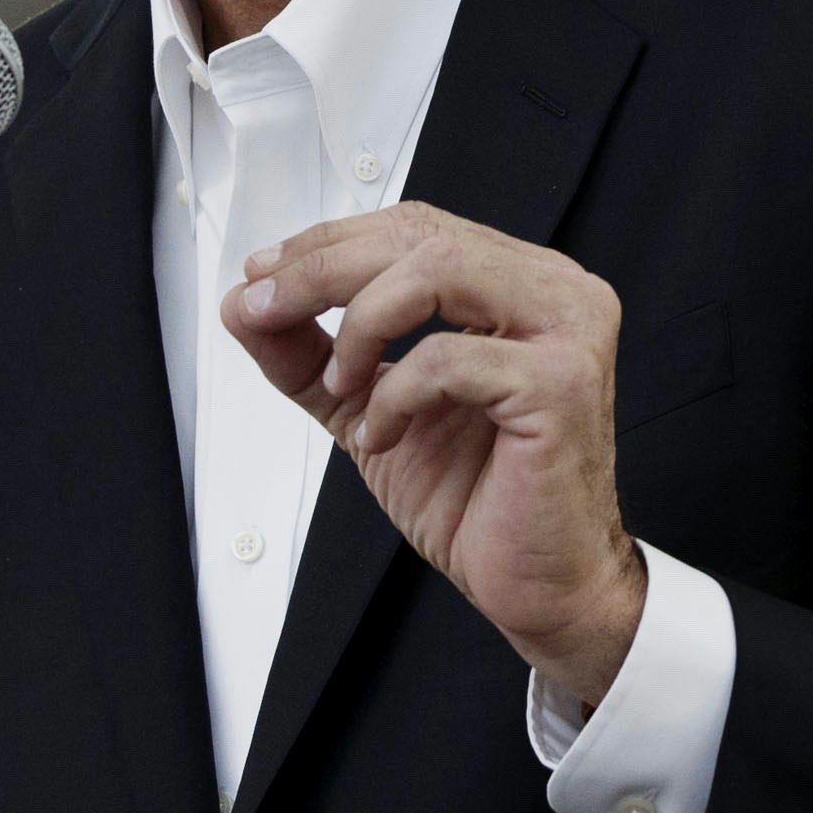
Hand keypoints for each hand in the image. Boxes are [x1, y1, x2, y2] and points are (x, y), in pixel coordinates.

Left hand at [222, 203, 642, 707]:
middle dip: (322, 269)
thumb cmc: (479, 499)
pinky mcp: (559, 386)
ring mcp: (569, 333)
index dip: (331, 243)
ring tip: (339, 385)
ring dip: (361, 322)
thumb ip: (312, 354)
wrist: (542, 586)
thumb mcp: (368, 409)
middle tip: (262, 306)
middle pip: (422, 236)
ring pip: (440, 269)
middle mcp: (556, 292)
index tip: (261, 276)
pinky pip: (448, 359)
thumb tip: (243, 302)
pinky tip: (382, 435)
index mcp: (521, 284)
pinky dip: (394, 396)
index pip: (416, 227)